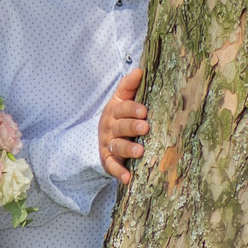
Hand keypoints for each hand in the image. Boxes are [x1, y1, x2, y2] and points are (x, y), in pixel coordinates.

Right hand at [97, 66, 148, 183]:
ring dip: (127, 149)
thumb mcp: (122, 99)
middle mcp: (110, 128)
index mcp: (115, 111)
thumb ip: (129, 86)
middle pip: (120, 127)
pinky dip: (119, 172)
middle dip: (132, 127)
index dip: (132, 109)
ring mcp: (108, 145)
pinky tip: (127, 178)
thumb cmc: (120, 116)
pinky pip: (112, 166)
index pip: (122, 108)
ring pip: (117, 146)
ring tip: (139, 151)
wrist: (102, 136)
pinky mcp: (108, 160)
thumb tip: (140, 70)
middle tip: (144, 128)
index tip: (144, 111)